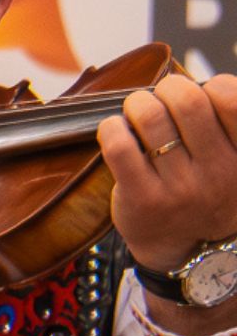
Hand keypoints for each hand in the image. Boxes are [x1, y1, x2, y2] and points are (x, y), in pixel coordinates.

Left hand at [99, 73, 236, 323]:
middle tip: (161, 99)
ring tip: (137, 113)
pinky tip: (117, 132)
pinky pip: (119, 145)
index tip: (200, 96)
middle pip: (186, 101)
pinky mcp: (142, 199)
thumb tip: (205, 82)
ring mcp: (181, 188)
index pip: (230, 97)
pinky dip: (112, 128)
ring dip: (137, 104)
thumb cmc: (210, 191)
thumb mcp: (236, 161)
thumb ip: (227, 122)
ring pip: (149, 117)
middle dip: (167, 89)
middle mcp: (220, 173)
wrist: (190, 253)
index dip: (209, 86)